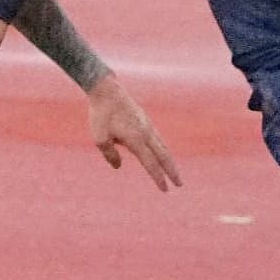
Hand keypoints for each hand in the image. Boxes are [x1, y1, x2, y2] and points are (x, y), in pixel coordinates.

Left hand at [86, 73, 182, 191]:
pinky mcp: (145, 120)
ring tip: (174, 172)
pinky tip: (162, 154)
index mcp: (135, 139)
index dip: (158, 177)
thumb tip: (118, 166)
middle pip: (163, 155)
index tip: (165, 189)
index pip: (150, 163)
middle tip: (180, 184)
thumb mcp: (99, 138)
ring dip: (169, 160)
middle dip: (172, 170)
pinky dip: (163, 149)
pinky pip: (158, 138)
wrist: (106, 90)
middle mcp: (145, 133)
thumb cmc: (101, 115)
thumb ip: (110, 154)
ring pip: (163, 146)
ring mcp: (147, 125)